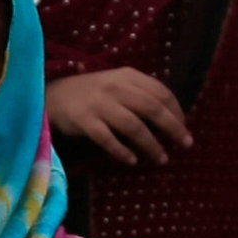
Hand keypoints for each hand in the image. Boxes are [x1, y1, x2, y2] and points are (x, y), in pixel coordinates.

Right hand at [45, 66, 191, 166]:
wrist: (52, 96)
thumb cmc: (91, 94)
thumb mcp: (117, 85)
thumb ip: (140, 95)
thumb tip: (171, 119)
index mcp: (127, 75)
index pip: (161, 92)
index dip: (177, 111)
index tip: (185, 128)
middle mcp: (115, 87)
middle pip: (152, 108)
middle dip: (173, 128)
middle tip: (185, 145)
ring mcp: (98, 103)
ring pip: (133, 126)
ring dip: (151, 144)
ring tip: (161, 159)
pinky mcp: (83, 120)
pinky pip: (107, 138)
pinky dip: (122, 151)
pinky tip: (132, 161)